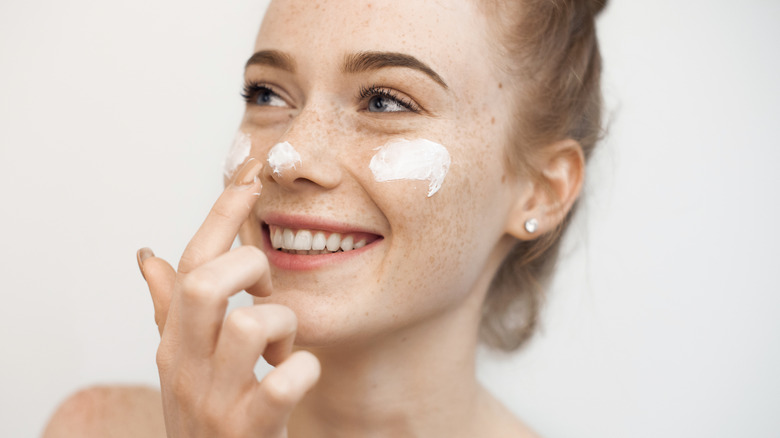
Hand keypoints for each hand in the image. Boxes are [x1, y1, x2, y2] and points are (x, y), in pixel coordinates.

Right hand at [136, 158, 320, 437]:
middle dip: (249, 266)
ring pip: (250, 323)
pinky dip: (304, 369)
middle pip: (206, 283)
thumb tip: (148, 254)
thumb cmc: (206, 417)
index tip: (251, 179)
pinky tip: (298, 375)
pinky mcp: (249, 430)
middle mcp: (185, 367)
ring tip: (284, 346)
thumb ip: (169, 310)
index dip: (221, 215)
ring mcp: (216, 400)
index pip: (190, 263)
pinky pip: (284, 381)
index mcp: (173, 343)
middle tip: (268, 288)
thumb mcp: (181, 363)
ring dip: (283, 324)